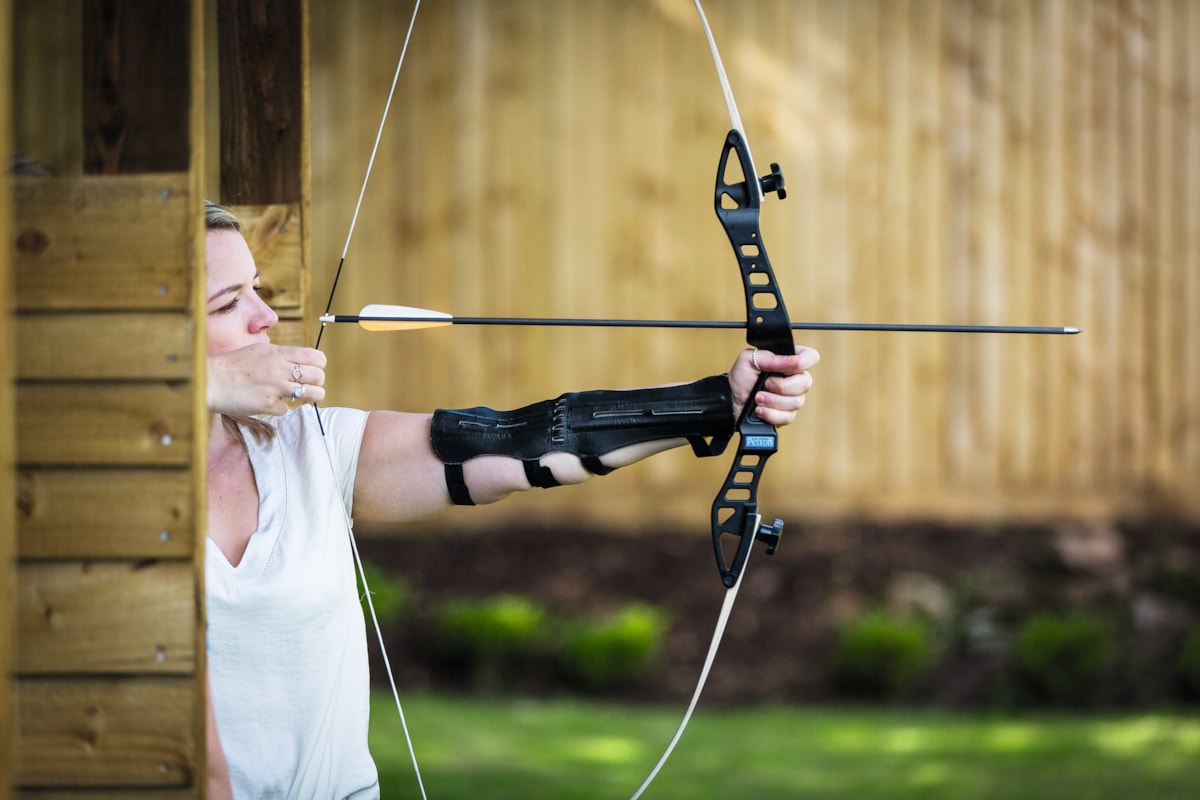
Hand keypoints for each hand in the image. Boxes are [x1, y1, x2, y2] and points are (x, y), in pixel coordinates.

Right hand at [207, 343, 326, 416]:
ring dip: (311, 397)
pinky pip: (286, 409)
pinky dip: (279, 408)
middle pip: (318, 376)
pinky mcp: (267, 405)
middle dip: (318, 382)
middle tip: (310, 385)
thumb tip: (301, 362)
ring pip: (312, 394)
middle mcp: (279, 368)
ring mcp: (275, 387)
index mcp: (278, 353)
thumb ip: (281, 355)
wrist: (209, 380)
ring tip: (303, 396)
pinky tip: (268, 402)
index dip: (319, 365)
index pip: (315, 357)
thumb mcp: (259, 351)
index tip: (314, 370)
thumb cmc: (233, 365)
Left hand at [728, 345, 819, 425]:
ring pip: (797, 402)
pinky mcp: (786, 415)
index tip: (783, 369)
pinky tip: (760, 409)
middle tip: (765, 384)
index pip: (810, 357)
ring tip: (758, 398)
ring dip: (772, 400)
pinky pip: (788, 417)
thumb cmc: (740, 379)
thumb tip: (792, 361)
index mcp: (787, 362)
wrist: (730, 402)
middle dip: (781, 386)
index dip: (802, 363)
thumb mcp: (749, 360)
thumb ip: (771, 357)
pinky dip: (770, 414)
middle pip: (805, 383)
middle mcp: (793, 380)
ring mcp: (792, 398)